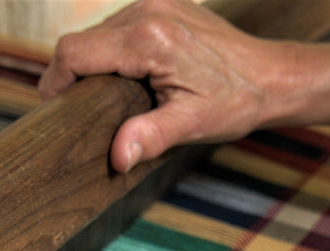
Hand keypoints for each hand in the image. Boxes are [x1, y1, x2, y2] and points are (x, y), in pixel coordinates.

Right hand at [38, 0, 329, 171]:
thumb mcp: (191, 125)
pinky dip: (117, 52)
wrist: (272, 77)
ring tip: (116, 98)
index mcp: (148, 39)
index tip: (58, 110)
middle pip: (83, 42)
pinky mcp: (162, 4)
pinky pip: (120, 27)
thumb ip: (150, 137)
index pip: (74, 52)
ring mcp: (154, 3)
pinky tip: (134, 77)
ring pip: (100, 34)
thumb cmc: (236, 101)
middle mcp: (146, 10)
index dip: (56, 81)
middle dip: (78, 77)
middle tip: (87, 113)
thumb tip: (117, 157)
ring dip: (98, 65)